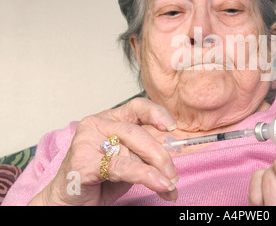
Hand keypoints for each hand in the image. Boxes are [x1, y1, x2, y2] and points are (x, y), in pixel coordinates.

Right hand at [28, 98, 178, 204]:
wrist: (69, 201)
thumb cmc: (99, 178)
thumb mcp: (127, 160)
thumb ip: (145, 155)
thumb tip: (171, 164)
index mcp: (110, 119)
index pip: (137, 106)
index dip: (157, 113)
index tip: (172, 126)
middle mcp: (96, 125)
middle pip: (136, 132)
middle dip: (160, 154)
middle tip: (173, 174)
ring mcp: (86, 141)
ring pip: (130, 149)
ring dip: (155, 168)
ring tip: (169, 183)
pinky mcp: (83, 162)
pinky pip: (121, 166)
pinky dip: (144, 176)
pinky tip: (158, 184)